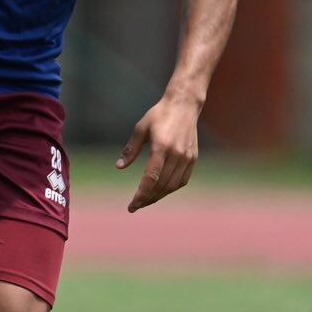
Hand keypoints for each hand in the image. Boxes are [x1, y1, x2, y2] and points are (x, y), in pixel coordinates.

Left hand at [116, 93, 201, 212]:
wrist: (184, 105)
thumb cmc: (159, 115)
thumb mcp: (140, 129)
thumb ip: (130, 149)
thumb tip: (119, 167)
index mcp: (161, 147)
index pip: (151, 178)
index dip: (141, 194)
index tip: (132, 205)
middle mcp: (176, 154)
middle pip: (161, 185)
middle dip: (147, 199)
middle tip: (135, 206)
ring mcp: (187, 157)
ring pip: (172, 186)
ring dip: (158, 196)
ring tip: (145, 200)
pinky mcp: (193, 158)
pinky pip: (182, 181)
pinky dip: (171, 189)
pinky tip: (160, 191)